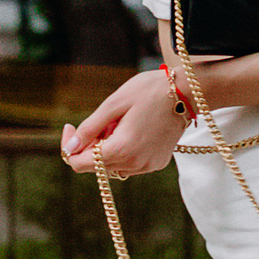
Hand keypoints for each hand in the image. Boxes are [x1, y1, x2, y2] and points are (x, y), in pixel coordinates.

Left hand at [61, 70, 186, 179]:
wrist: (188, 92)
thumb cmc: (149, 91)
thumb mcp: (113, 104)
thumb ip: (89, 128)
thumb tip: (70, 148)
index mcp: (121, 149)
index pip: (79, 164)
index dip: (70, 147)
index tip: (71, 127)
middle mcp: (135, 164)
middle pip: (96, 166)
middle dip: (91, 145)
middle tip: (104, 120)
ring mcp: (148, 166)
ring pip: (112, 166)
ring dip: (108, 148)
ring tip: (121, 123)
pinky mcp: (157, 163)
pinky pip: (129, 163)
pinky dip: (124, 150)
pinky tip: (133, 129)